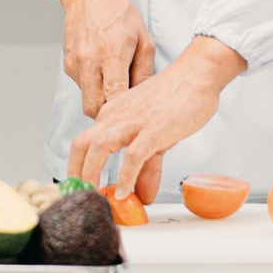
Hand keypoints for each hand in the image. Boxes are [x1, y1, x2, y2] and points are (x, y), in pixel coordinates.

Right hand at [55, 0, 156, 120]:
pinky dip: (93, 86)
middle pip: (93, 108)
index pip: (114, 96)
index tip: (133, 115)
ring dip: (100, 98)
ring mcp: (74, 62)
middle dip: (108, 113)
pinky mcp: (67, 63)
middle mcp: (88, 60)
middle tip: (123, 107)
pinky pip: (81, 85)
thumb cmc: (119, 13)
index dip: (123, 111)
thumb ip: (144, 73)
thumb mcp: (143, 40)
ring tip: (116, 84)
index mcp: (111, 53)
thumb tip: (143, 99)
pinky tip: (103, 71)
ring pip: (86, 98)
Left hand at [68, 35, 246, 200]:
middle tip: (80, 197)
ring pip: (99, 147)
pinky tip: (125, 192)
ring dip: (91, 175)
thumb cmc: (175, 97)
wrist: (197, 74)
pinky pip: (133, 156)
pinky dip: (126, 177)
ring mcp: (134, 122)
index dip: (77, 168)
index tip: (80, 189)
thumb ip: (145, 167)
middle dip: (76, 173)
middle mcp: (116, 116)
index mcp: (112, 114)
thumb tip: (142, 195)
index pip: (83, 142)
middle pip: (81, 145)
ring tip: (95, 198)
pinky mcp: (154, 130)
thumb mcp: (153, 135)